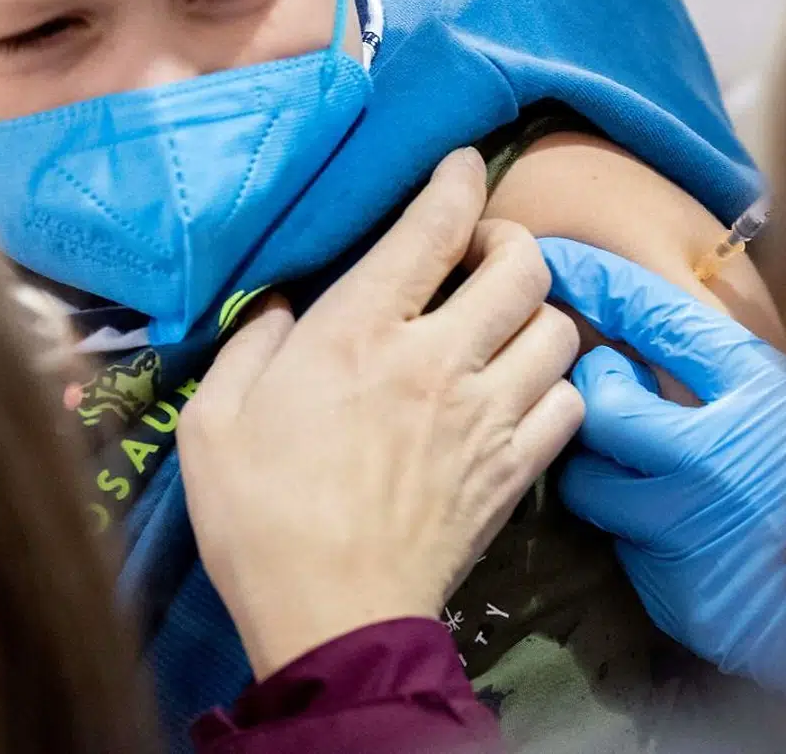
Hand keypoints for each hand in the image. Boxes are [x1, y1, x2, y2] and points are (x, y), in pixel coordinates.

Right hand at [178, 150, 582, 679]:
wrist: (330, 619)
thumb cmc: (258, 519)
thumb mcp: (215, 421)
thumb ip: (251, 346)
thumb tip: (283, 307)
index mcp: (360, 331)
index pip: (434, 225)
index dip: (457, 180)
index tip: (462, 167)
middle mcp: (438, 359)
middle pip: (523, 265)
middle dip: (511, 244)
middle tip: (482, 259)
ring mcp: (487, 414)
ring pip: (558, 330)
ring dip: (537, 316)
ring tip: (506, 327)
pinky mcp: (515, 469)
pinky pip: (570, 403)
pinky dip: (557, 388)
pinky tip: (524, 393)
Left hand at [540, 238, 785, 710]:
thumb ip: (748, 371)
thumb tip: (671, 326)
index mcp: (760, 393)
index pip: (658, 319)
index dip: (601, 285)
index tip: (560, 263)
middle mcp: (714, 456)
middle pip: (603, 404)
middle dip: (595, 390)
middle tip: (610, 389)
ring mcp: (687, 526)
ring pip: (593, 482)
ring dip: (602, 467)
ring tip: (642, 466)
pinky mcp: (671, 588)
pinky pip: (625, 546)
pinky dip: (640, 531)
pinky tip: (681, 531)